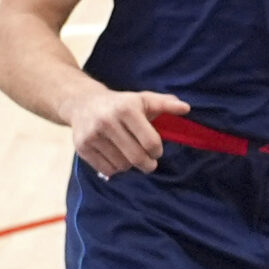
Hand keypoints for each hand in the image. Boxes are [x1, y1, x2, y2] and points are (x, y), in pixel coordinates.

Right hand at [66, 87, 189, 179]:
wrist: (84, 104)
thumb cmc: (121, 103)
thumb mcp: (144, 99)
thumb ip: (165, 104)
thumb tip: (186, 108)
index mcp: (126, 109)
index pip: (149, 140)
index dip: (157, 151)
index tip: (158, 152)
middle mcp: (108, 121)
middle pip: (135, 156)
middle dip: (147, 164)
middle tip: (150, 164)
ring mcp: (93, 135)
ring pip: (121, 165)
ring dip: (130, 165)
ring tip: (131, 156)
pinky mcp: (82, 147)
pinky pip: (106, 169)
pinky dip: (115, 169)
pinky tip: (117, 158)